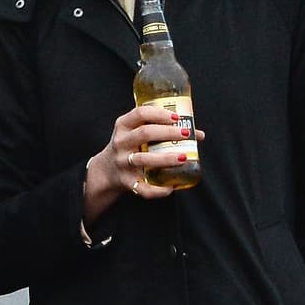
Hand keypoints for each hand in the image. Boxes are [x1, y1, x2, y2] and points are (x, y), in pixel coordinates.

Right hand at [83, 103, 201, 222]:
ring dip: (166, 158)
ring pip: (144, 160)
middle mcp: (121, 143)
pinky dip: (158, 190)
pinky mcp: (126, 181)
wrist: (106, 170)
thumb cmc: (130, 147)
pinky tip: (171, 187)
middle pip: (144, 134)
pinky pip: (142, 188)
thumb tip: (198, 134)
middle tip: (186, 134)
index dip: (159, 114)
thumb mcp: (137, 132)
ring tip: (184, 157)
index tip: (176, 117)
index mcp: (123, 126)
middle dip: (168, 133)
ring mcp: (122, 162)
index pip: (140, 113)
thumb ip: (162, 129)